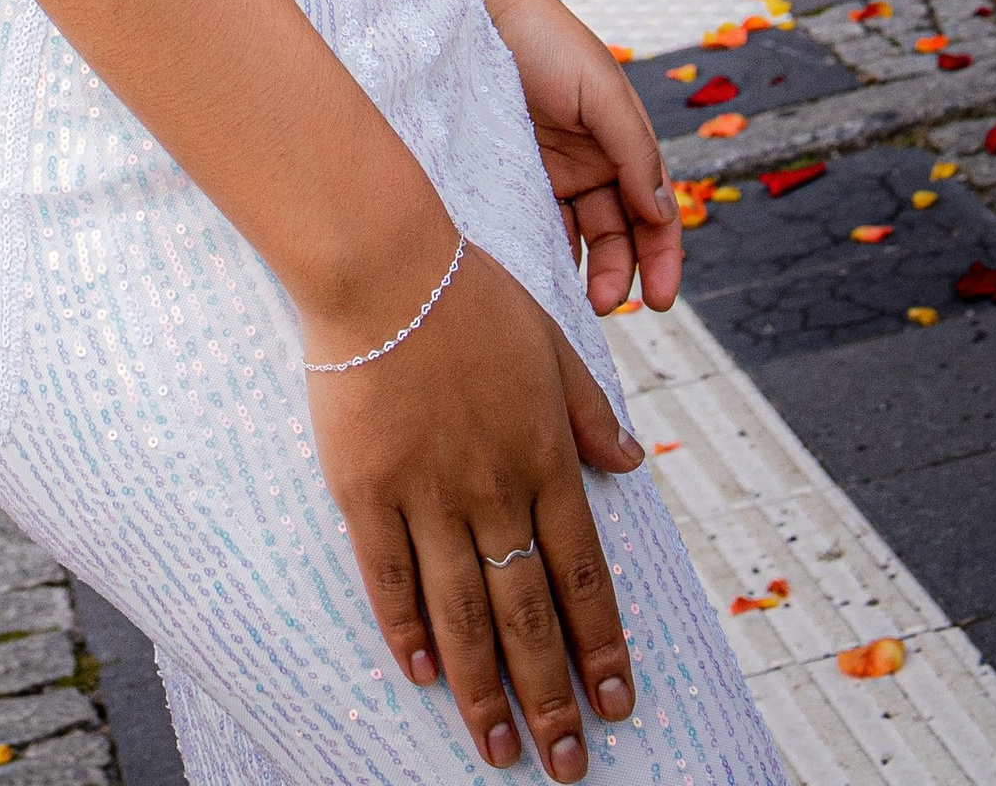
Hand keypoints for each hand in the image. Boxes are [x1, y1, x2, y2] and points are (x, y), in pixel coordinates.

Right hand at [303, 214, 642, 774]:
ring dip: (486, 691)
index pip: (584, 576)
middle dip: (552, 700)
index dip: (602, 646)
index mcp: (544, 457)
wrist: (382, 261)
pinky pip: (389, 577)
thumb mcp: (549, 342)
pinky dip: (408, 633)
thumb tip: (629, 460)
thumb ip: (586, 410)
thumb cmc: (466, 291)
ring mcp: (428, 494)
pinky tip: (425, 676)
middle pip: (529, 616)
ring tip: (501, 750)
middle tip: (566, 764)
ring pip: (465, 615)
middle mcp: (494, 490)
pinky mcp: (367, 489)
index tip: (616, 704)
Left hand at [479, 0, 682, 317]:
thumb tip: (665, 214)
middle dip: (620, 275)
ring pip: (575, 239)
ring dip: (580, 273)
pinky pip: (531, 224)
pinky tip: (536, 274)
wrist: (475, 9)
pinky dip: (539, 253)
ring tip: (571, 302)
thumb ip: (635, 152)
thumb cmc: (545, 38)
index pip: (654, 213)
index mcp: (622, 144)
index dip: (664, 258)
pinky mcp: (508, 174)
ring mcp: (549, 171)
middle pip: (617, 235)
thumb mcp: (603, 91)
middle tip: (607, 307)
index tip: (662, 300)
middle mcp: (590, 163)